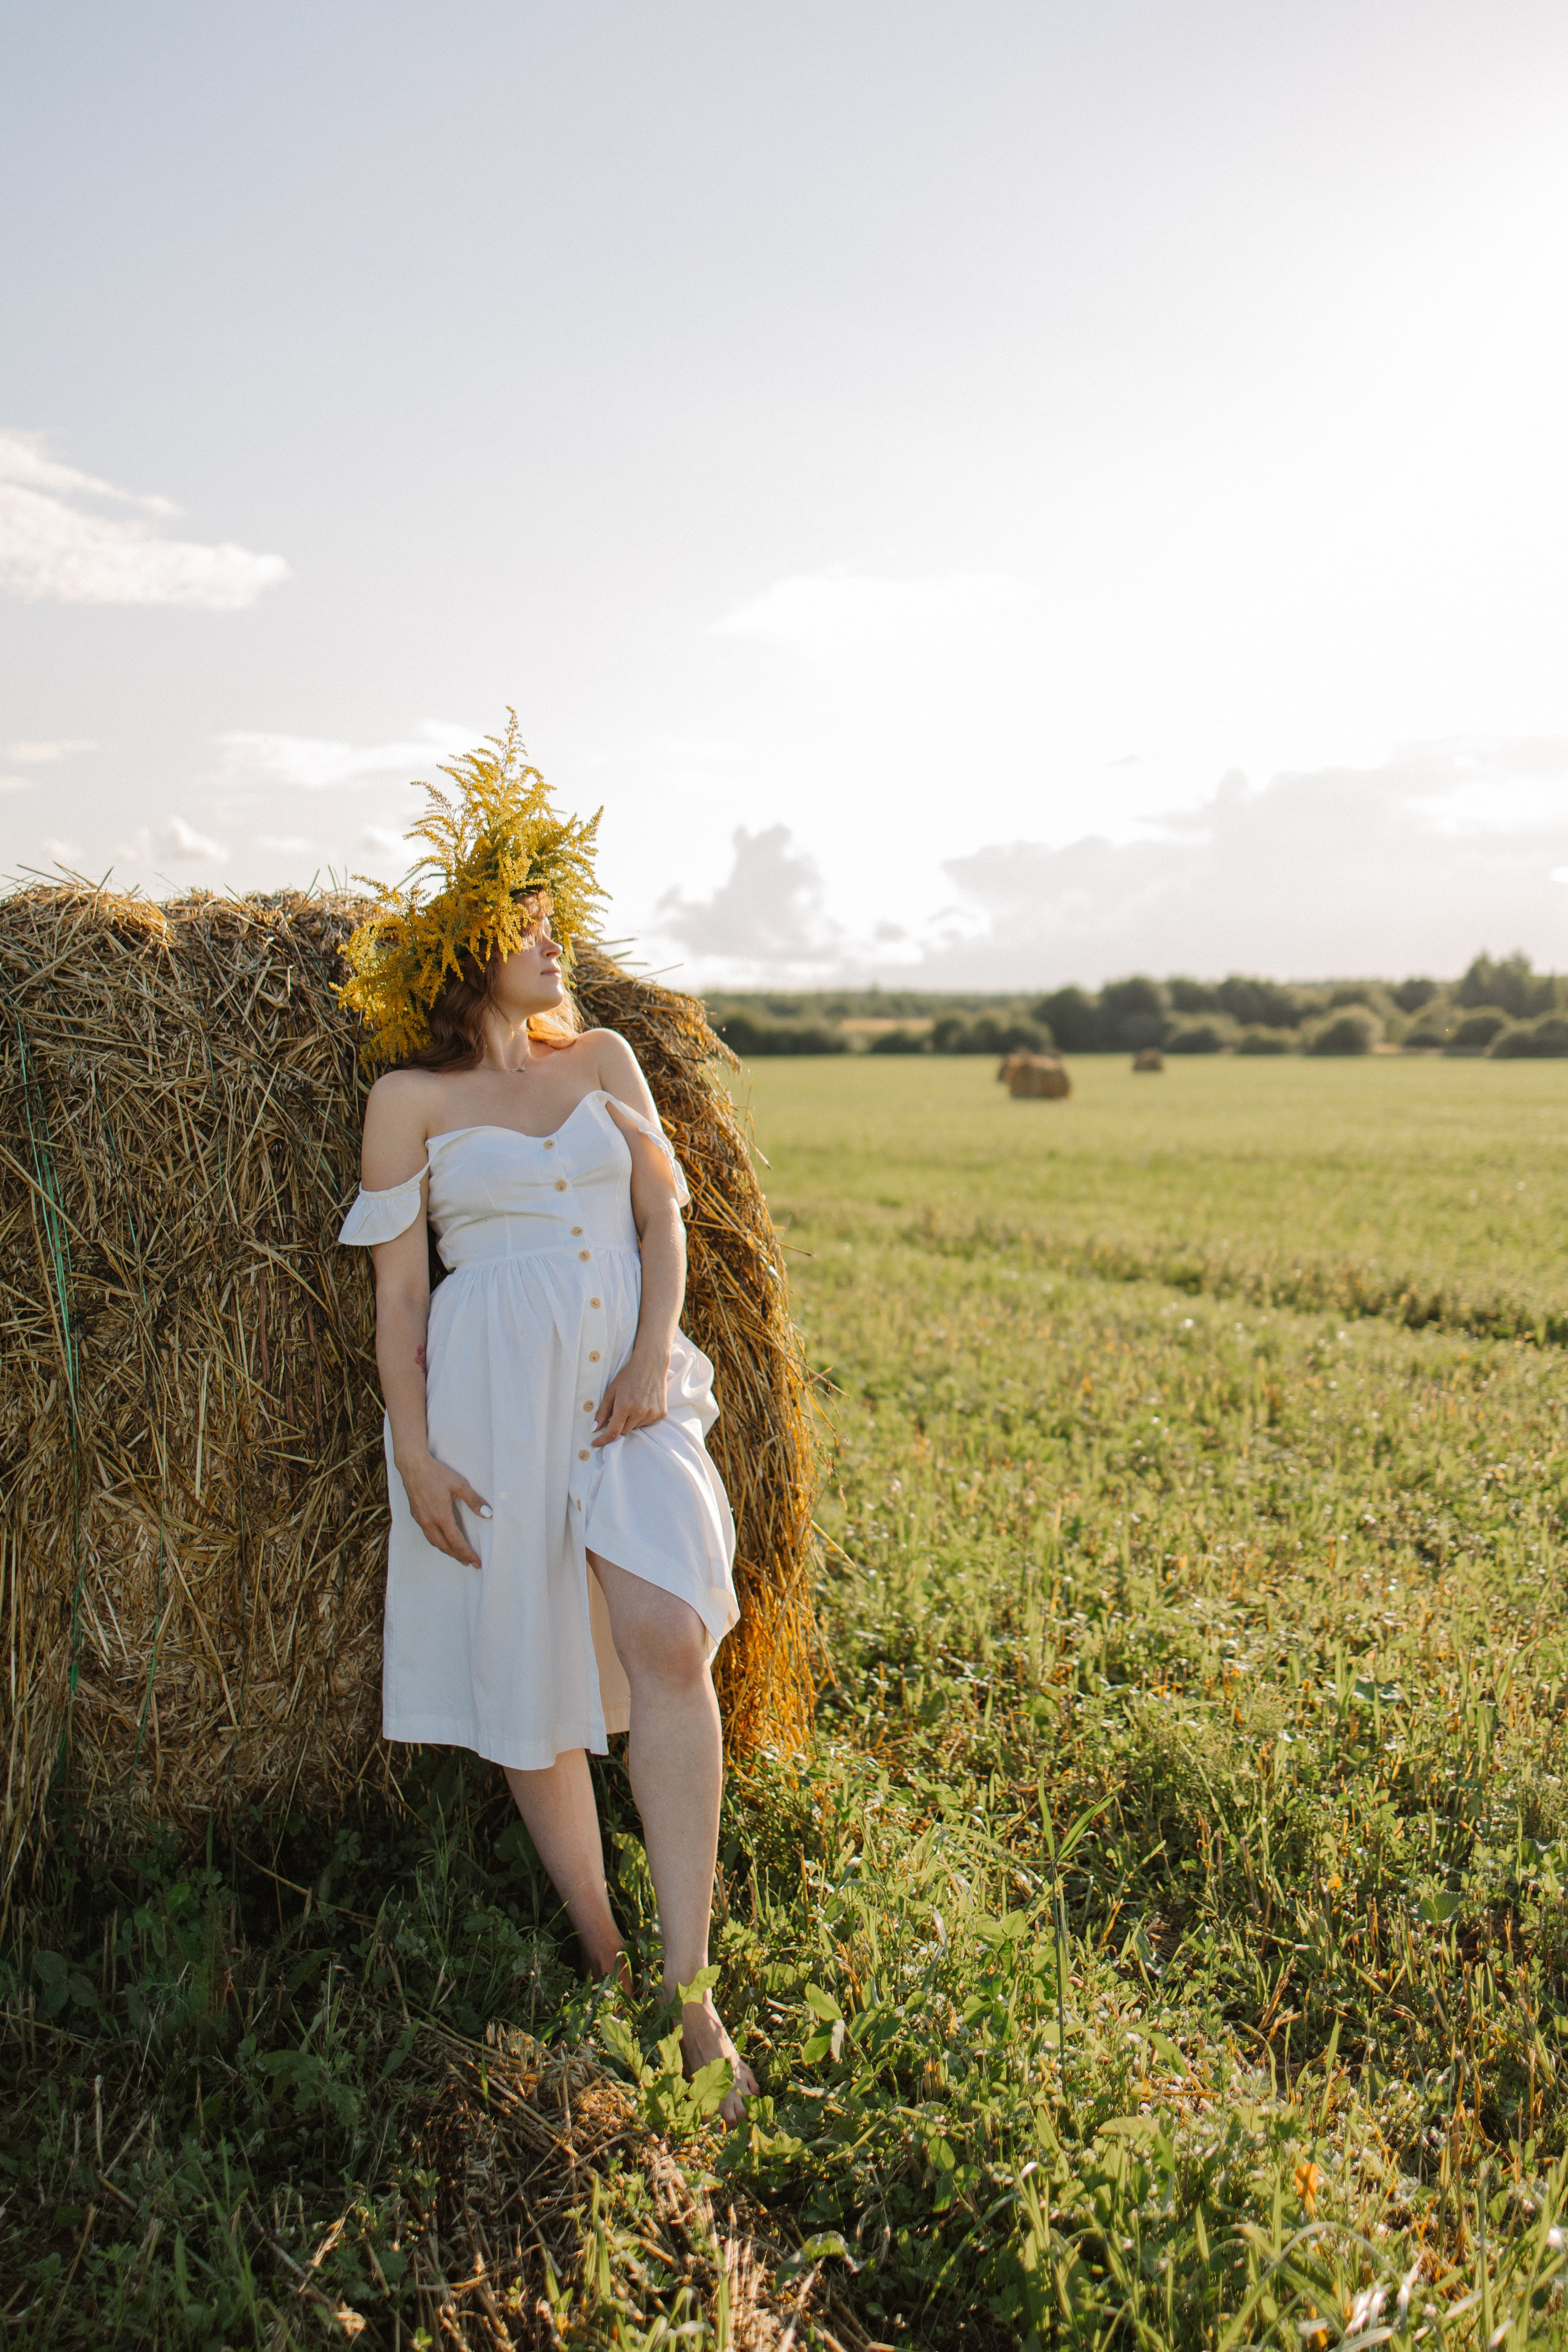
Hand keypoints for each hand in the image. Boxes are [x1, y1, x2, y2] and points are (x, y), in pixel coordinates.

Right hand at [396, 1450, 490, 1566]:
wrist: (413, 1466)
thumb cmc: (436, 1473)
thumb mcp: (459, 1484)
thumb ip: (474, 1500)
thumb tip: (487, 1514)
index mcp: (441, 1516)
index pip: (456, 1542)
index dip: (467, 1553)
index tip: (476, 1561)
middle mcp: (429, 1521)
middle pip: (445, 1546)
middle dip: (458, 1556)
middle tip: (469, 1563)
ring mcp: (421, 1519)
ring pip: (435, 1542)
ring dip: (447, 1551)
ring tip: (458, 1556)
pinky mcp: (416, 1515)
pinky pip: (428, 1535)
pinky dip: (437, 1542)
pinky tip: (442, 1540)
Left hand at [592, 1351, 668, 1446]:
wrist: (651, 1365)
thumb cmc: (628, 1376)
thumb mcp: (611, 1391)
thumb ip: (602, 1412)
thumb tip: (594, 1428)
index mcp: (625, 1406)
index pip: (613, 1432)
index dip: (603, 1440)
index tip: (595, 1443)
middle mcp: (640, 1412)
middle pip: (623, 1432)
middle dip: (617, 1426)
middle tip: (617, 1412)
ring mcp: (652, 1413)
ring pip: (635, 1428)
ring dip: (630, 1422)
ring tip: (632, 1403)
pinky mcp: (661, 1414)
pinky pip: (647, 1423)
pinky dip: (641, 1418)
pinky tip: (642, 1404)